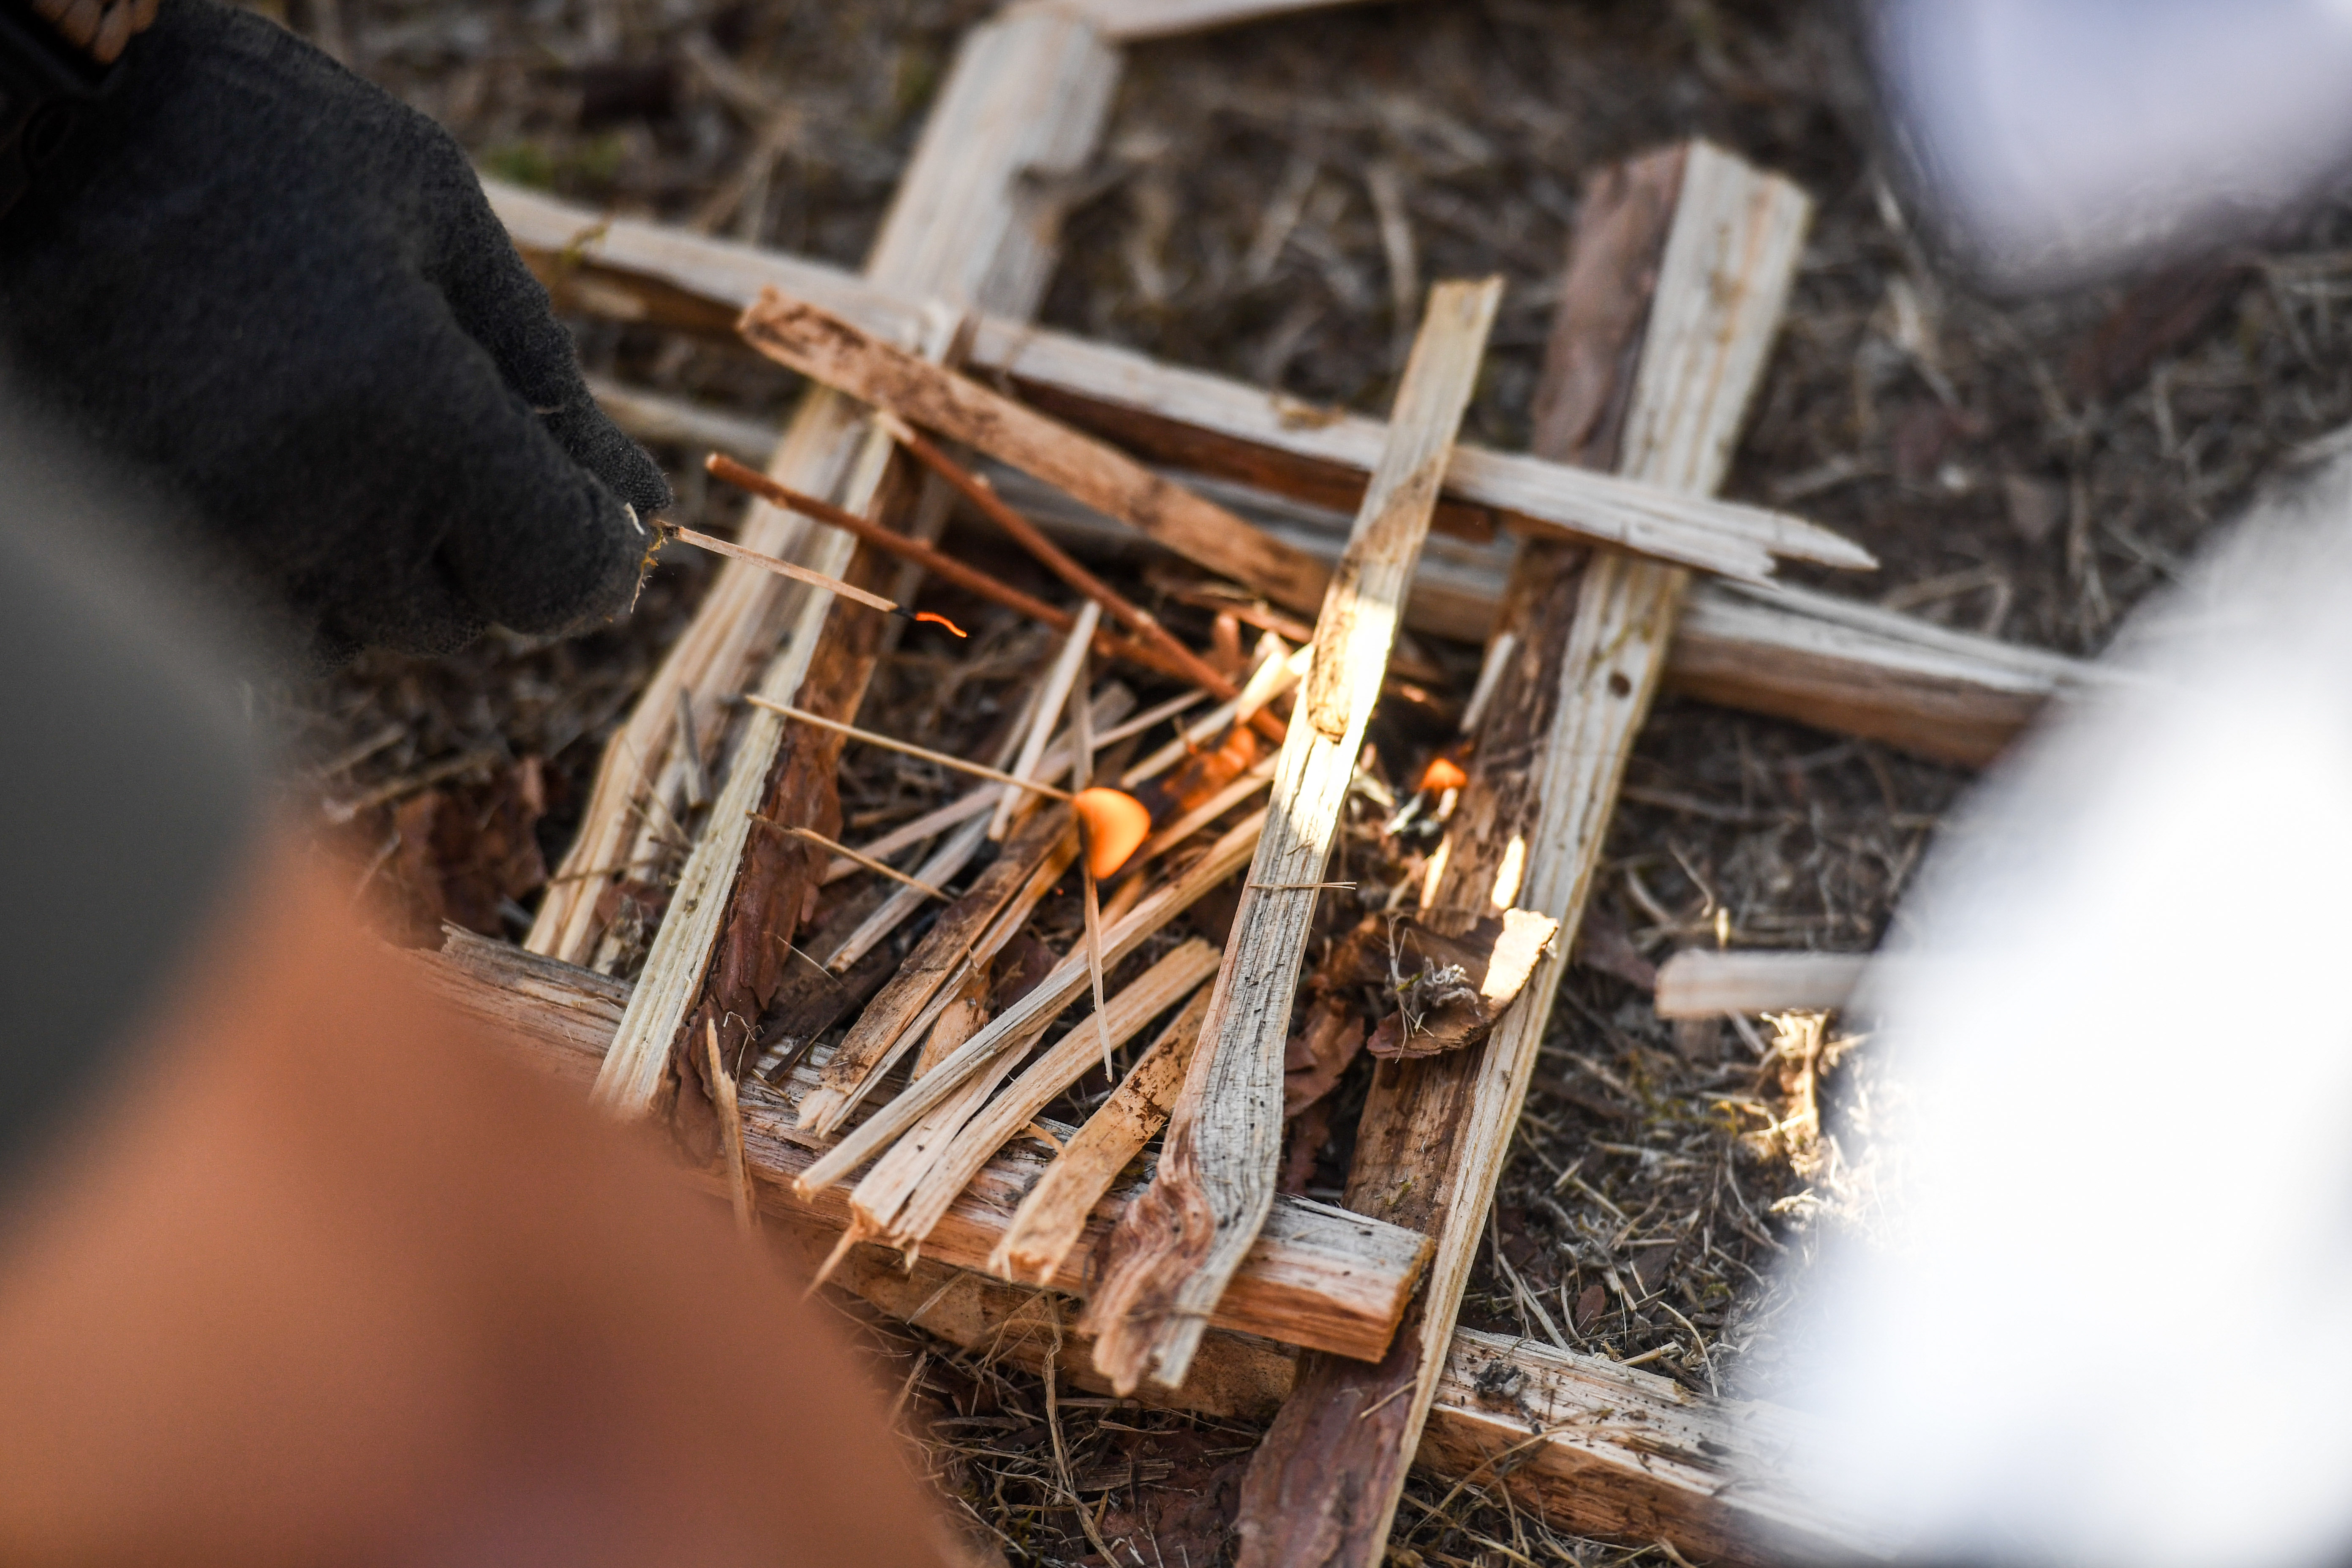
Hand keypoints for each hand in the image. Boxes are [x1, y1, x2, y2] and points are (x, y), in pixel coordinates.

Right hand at [0, 0, 669, 662]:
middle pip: (469, 617)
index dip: (599, 554)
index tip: (593, 506)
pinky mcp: (151, 552)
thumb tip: (639, 502)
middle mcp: (325, 517)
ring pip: (365, 625)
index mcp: (421, 425)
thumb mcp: (429, 210)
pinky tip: (266, 453)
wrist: (25, 128)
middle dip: (482, 540)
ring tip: (332, 418)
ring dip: (381, 553)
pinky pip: (265, 606)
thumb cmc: (243, 143)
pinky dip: (293, 557)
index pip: (567, 584)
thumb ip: (544, 372)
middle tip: (431, 419)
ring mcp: (225, 547)